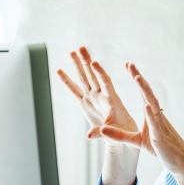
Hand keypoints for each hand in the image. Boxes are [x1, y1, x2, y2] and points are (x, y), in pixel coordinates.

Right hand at [57, 47, 139, 184]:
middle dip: (87, 62)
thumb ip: (102, 133)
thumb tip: (89, 136)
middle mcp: (102, 96)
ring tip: (72, 52)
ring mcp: (93, 98)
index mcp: (113, 100)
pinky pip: (75, 90)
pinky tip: (60, 71)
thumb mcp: (116, 134)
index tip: (94, 63)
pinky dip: (67, 81)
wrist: (121, 136)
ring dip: (78, 66)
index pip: (106, 84)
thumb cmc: (123, 133)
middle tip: (81, 48)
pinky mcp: (86, 103)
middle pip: (93, 76)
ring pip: (84, 79)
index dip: (101, 74)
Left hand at [99, 65, 183, 184]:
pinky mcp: (161, 137)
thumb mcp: (137, 141)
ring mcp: (160, 125)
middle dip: (139, 78)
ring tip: (137, 78)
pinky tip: (147, 105)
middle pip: (147, 93)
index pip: (143, 93)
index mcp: (152, 115)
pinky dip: (151, 114)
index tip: (129, 66)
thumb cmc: (161, 150)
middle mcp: (157, 116)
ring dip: (145, 91)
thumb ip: (120, 135)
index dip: (136, 79)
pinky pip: (156, 124)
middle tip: (130, 64)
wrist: (181, 162)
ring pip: (153, 104)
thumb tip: (102, 129)